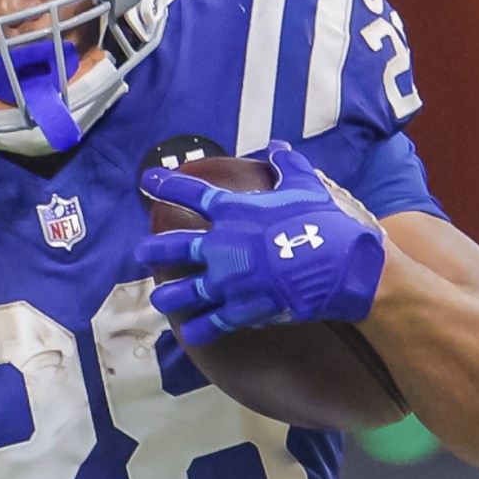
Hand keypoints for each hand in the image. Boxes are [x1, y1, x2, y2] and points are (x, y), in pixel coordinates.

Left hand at [135, 139, 386, 346]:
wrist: (338, 264)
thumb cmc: (322, 220)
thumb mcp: (305, 184)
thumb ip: (286, 165)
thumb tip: (277, 147)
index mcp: (234, 213)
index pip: (191, 194)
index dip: (166, 185)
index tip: (147, 181)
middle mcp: (221, 247)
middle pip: (173, 248)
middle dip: (152, 250)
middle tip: (140, 252)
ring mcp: (227, 281)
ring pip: (182, 292)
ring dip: (167, 296)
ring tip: (159, 298)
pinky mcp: (239, 309)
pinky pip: (210, 323)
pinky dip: (199, 329)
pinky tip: (189, 331)